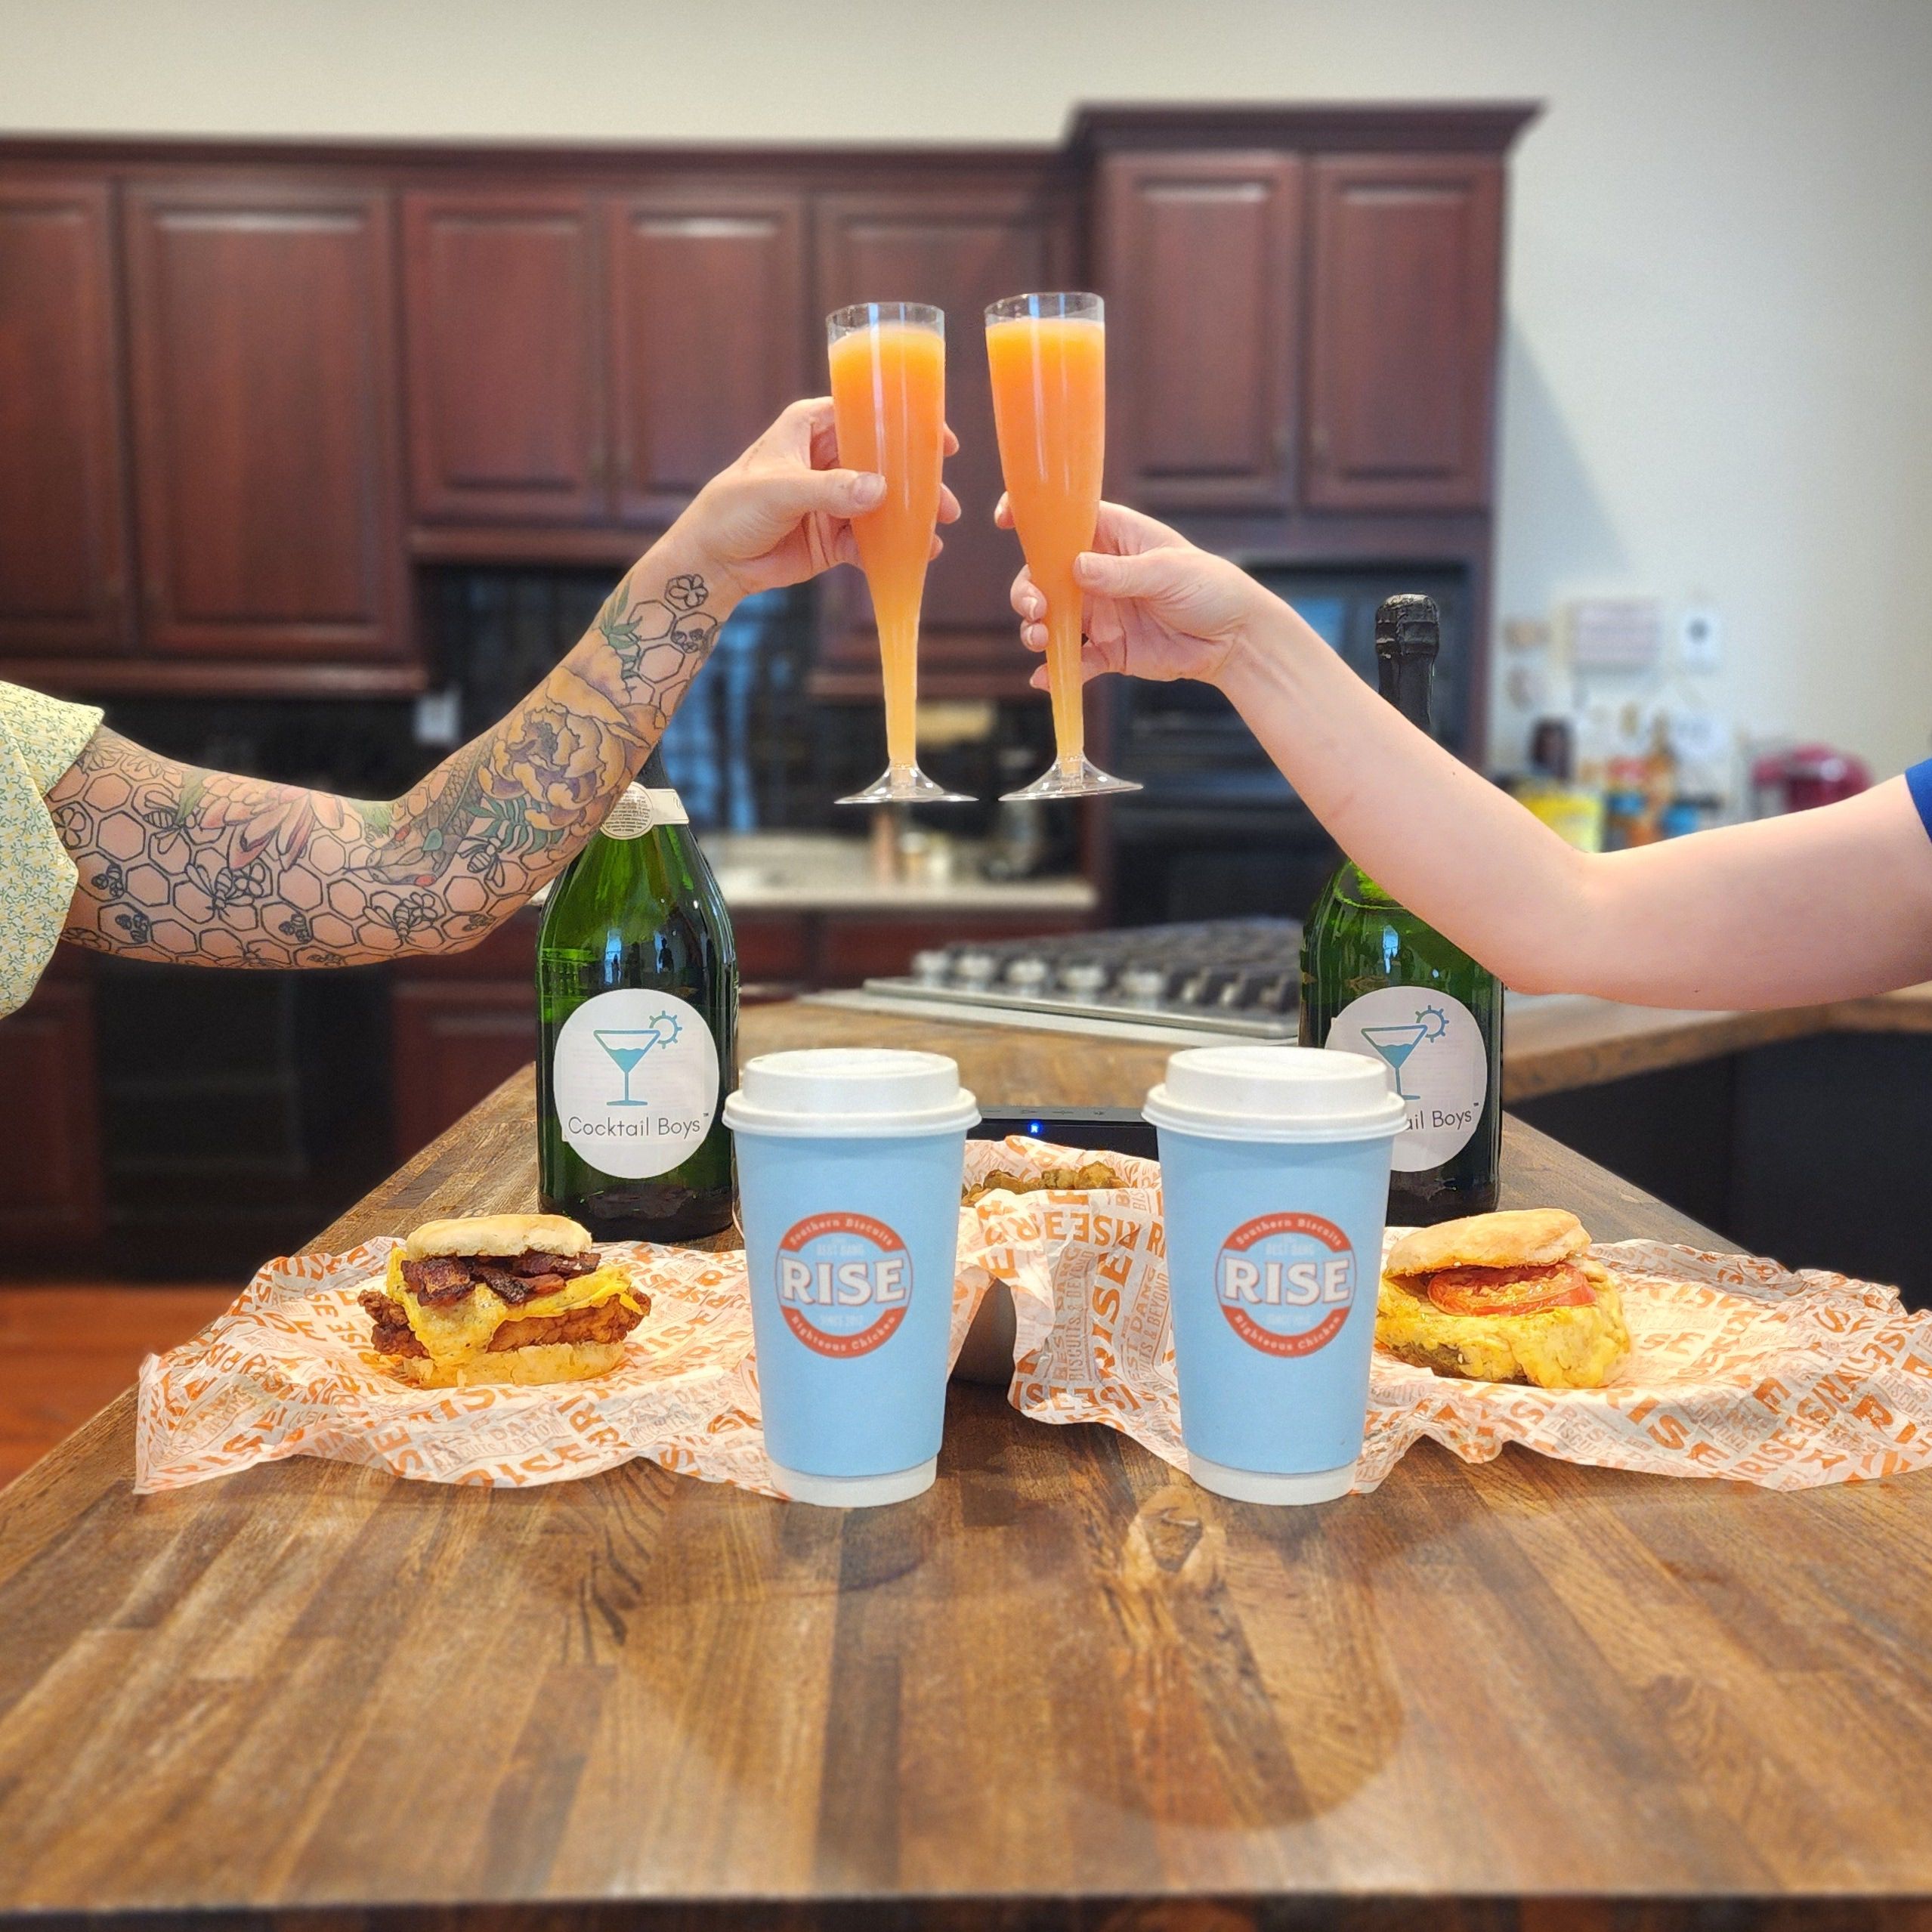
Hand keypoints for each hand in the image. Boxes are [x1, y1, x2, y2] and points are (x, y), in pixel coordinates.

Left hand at [673, 397, 960, 602]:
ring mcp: (832, 499)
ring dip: (909, 518)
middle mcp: (825, 459)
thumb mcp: (780, 489)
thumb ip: (830, 489)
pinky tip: (915, 557)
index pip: (863, 414)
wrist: (714, 562)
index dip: (902, 423)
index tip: (939, 440)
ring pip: (881, 503)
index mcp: (808, 428)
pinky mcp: (832, 536)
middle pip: (882, 461)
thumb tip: (880, 490)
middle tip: (946, 501)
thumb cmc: (733, 509)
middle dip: (915, 481)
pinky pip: (870, 540)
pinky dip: (891, 549)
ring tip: (936, 533)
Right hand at [999, 498, 1266, 686]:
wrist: (1234, 639)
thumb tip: (1075, 568)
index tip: (1005, 520)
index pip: (1065, 519)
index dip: (1033, 516)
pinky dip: (1057, 671)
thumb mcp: (1168, 571)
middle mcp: (1098, 574)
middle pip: (1044, 576)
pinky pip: (1074, 661)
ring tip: (1040, 638)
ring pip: (1052, 619)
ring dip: (1036, 628)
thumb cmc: (1209, 587)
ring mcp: (1100, 614)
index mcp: (1113, 538)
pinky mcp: (1109, 651)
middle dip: (1029, 590)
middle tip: (1036, 607)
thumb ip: (1121, 573)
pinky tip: (1045, 678)